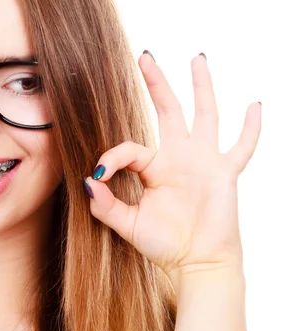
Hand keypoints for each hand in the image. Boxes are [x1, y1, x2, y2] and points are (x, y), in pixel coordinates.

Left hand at [84, 53, 260, 283]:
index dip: (112, 157)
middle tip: (144, 57)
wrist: (195, 263)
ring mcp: (203, 162)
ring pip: (204, 115)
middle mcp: (178, 158)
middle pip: (167, 111)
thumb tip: (86, 180)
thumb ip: (105, 204)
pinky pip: (241, 147)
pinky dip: (250, 128)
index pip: (130, 148)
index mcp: (154, 168)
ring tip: (196, 59)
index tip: (100, 173)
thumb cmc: (163, 244)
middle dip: (156, 84)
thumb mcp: (127, 224)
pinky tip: (254, 105)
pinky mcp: (225, 173)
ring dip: (201, 87)